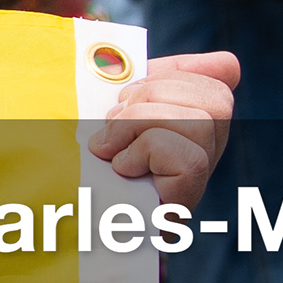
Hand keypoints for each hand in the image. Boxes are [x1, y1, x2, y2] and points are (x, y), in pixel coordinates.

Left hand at [90, 50, 238, 212]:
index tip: (132, 88)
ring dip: (141, 124)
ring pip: (200, 123)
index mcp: (190, 119)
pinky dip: (146, 152)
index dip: (185, 69)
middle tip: (111, 122)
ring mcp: (199, 177)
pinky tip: (121, 168)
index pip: (222, 78)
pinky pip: (188, 158)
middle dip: (152, 95)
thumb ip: (135, 83)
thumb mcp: (108, 110)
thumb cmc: (78, 162)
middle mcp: (206, 148)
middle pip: (215, 98)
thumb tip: (154, 61)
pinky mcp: (186, 200)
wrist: (60, 222)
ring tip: (110, 146)